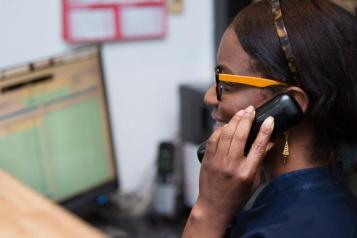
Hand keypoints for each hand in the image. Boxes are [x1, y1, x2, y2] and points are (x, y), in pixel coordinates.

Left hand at [182, 105, 273, 237]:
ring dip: (234, 120)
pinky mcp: (208, 159)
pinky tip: (227, 124)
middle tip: (251, 109)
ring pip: (226, 134)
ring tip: (241, 113)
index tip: (269, 119)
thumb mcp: (254, 182)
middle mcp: (232, 165)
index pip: (258, 147)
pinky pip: (214, 138)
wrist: (214, 206)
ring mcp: (218, 161)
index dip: (265, 131)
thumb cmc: (236, 196)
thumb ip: (260, 161)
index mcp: (247, 173)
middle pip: (241, 135)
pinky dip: (220, 129)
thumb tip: (269, 143)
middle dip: (247, 119)